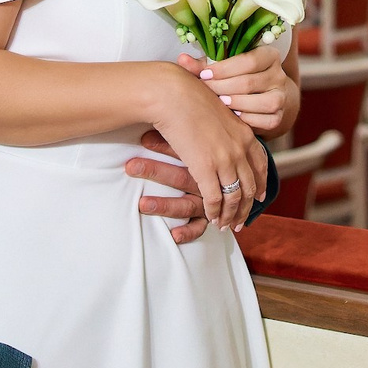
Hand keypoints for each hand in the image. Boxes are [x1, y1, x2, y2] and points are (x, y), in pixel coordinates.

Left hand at [130, 129, 210, 243]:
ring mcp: (208, 199)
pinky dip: (188, 231)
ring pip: (188, 204)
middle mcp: (207, 179)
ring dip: (165, 205)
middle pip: (181, 176)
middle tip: (130, 166)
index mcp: (207, 159)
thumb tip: (146, 131)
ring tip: (142, 204)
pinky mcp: (210, 216)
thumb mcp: (198, 142)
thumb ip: (174, 139)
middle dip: (155, 170)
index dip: (160, 146)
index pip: (180, 151)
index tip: (138, 141)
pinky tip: (174, 235)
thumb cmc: (212, 153)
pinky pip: (199, 226)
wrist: (237, 170)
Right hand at [150, 64, 267, 232]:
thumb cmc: (188, 97)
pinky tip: (211, 218)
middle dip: (247, 208)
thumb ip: (225, 127)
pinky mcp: (206, 169)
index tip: (259, 198)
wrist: (172, 93)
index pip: (261, 165)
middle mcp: (240, 149)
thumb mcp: (217, 112)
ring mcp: (225, 160)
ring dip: (230, 215)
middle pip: (250, 187)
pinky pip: (214, 199)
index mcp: (245, 134)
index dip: (261, 185)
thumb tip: (221, 134)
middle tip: (240, 221)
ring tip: (224, 225)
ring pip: (235, 197)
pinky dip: (214, 212)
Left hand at [187, 44, 298, 136]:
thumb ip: (202, 65)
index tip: (204, 75)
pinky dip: (249, 119)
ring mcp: (282, 96)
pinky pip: (268, 120)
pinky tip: (233, 116)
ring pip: (264, 102)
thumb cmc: (236, 76)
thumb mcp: (223, 67)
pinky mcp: (279, 115)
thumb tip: (181, 60)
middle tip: (205, 92)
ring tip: (220, 104)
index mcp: (268, 55)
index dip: (224, 69)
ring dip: (238, 104)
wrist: (261, 95)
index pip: (248, 60)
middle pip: (250, 82)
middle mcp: (279, 74)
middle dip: (223, 88)